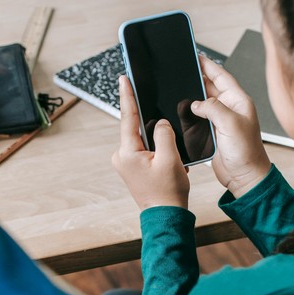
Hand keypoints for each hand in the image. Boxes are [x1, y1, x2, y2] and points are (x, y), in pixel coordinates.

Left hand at [112, 76, 189, 209]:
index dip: (127, 95)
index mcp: (127, 152)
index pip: (128, 117)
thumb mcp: (170, 158)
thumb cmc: (167, 193)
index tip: (123, 78)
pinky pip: (146, 150)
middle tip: (166, 137)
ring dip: (159, 141)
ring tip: (171, 158)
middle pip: (138, 129)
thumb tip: (162, 123)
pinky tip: (169, 160)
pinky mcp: (133, 168)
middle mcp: (122, 156)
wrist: (166, 217)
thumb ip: (165, 134)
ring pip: (144, 140)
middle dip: (154, 126)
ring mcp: (126, 163)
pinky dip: (159, 150)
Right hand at [191, 56, 270, 197]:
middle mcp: (231, 109)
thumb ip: (213, 108)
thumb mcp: (231, 124)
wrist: (245, 177)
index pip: (221, 76)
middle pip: (211, 87)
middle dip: (198, 78)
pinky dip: (191, 113)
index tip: (196, 55)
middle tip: (183, 69)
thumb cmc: (247, 153)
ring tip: (180, 87)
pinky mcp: (214, 133)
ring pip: (203, 102)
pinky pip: (200, 118)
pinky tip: (182, 110)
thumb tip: (197, 103)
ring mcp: (222, 121)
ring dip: (193, 96)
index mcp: (239, 101)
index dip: (208, 65)